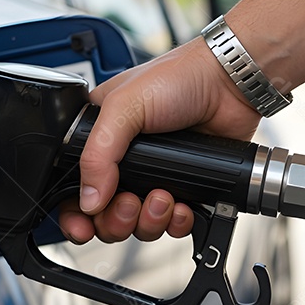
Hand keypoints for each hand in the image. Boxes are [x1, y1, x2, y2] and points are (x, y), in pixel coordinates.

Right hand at [59, 36, 261, 243]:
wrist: (230, 83)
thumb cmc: (179, 78)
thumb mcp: (123, 106)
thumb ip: (98, 154)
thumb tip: (88, 200)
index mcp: (99, 139)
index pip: (74, 185)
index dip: (74, 213)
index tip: (82, 226)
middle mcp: (123, 161)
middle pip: (104, 215)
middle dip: (115, 220)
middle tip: (128, 204)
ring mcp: (153, 176)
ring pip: (138, 224)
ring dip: (148, 221)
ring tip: (161, 198)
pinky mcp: (183, 186)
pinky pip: (172, 224)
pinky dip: (176, 222)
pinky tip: (182, 206)